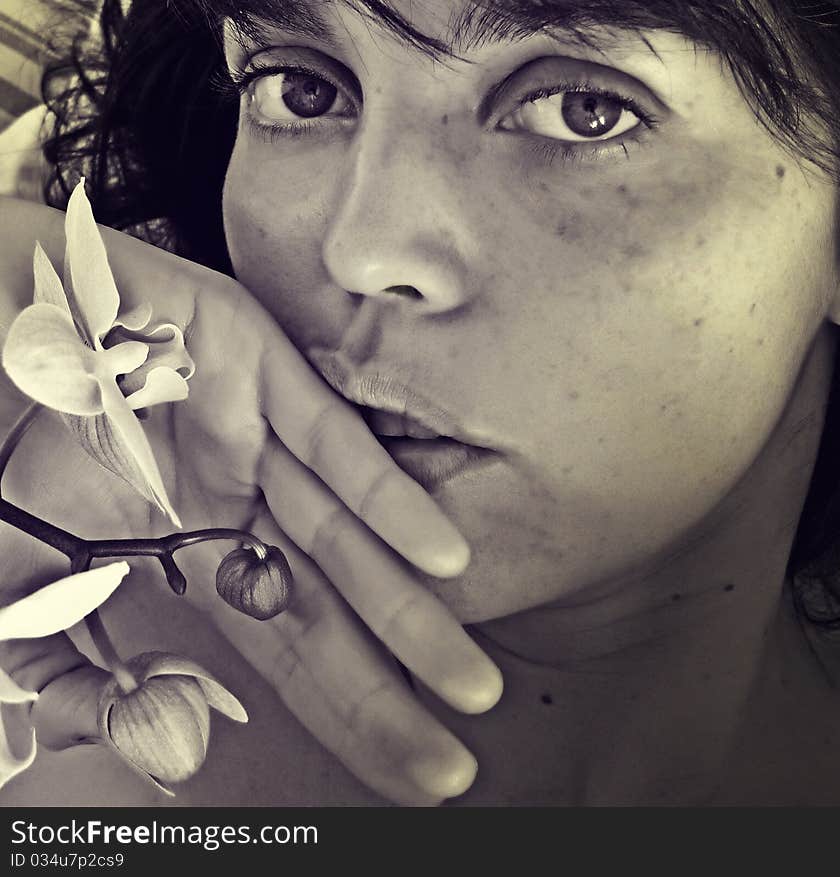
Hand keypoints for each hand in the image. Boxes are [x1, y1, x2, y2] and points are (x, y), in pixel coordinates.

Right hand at [0, 197, 501, 803]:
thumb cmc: (7, 443)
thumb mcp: (27, 587)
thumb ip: (80, 669)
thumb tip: (160, 745)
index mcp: (199, 547)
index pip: (289, 649)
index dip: (347, 714)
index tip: (411, 776)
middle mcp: (243, 500)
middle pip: (329, 608)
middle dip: (390, 689)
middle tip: (453, 768)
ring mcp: (257, 437)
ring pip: (347, 536)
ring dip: (409, 612)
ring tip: (470, 684)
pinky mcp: (262, 368)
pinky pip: (334, 444)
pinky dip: (389, 499)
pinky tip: (446, 558)